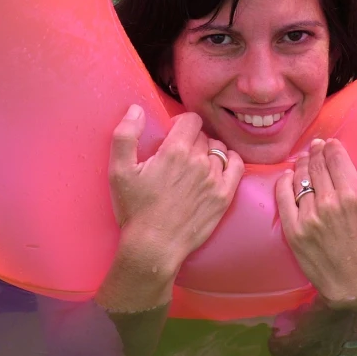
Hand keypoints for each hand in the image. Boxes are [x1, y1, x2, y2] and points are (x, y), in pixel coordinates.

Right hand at [107, 104, 243, 278]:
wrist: (154, 246)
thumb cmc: (135, 210)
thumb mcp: (119, 171)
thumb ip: (125, 135)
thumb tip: (135, 109)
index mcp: (175, 151)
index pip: (191, 119)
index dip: (181, 123)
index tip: (172, 135)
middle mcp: (199, 161)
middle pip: (204, 135)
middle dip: (192, 139)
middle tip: (179, 154)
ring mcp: (214, 179)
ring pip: (219, 149)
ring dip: (209, 151)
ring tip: (196, 163)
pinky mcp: (224, 196)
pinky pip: (237, 166)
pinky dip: (231, 160)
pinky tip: (220, 165)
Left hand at [276, 138, 356, 302]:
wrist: (353, 290)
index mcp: (353, 199)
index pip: (337, 162)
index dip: (333, 148)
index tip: (330, 142)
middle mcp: (328, 204)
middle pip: (318, 167)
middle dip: (317, 152)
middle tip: (317, 145)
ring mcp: (308, 218)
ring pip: (300, 180)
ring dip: (303, 165)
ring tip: (305, 158)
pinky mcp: (293, 230)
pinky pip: (283, 198)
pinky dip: (284, 183)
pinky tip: (287, 176)